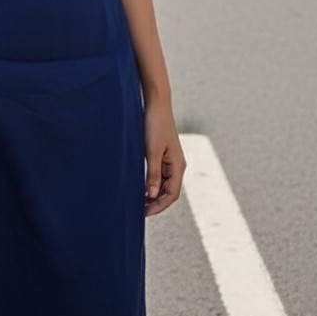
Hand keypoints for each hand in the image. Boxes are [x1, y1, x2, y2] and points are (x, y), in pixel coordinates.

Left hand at [143, 99, 185, 216]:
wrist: (156, 103)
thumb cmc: (155, 125)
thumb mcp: (152, 151)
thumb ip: (153, 174)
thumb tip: (152, 196)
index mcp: (178, 166)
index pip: (171, 195)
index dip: (158, 206)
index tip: (144, 212)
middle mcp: (177, 165)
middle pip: (169, 192)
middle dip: (156, 203)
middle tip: (139, 210)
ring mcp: (170, 160)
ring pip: (164, 184)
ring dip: (153, 194)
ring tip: (138, 201)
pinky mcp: (163, 153)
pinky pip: (159, 174)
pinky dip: (151, 183)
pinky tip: (141, 185)